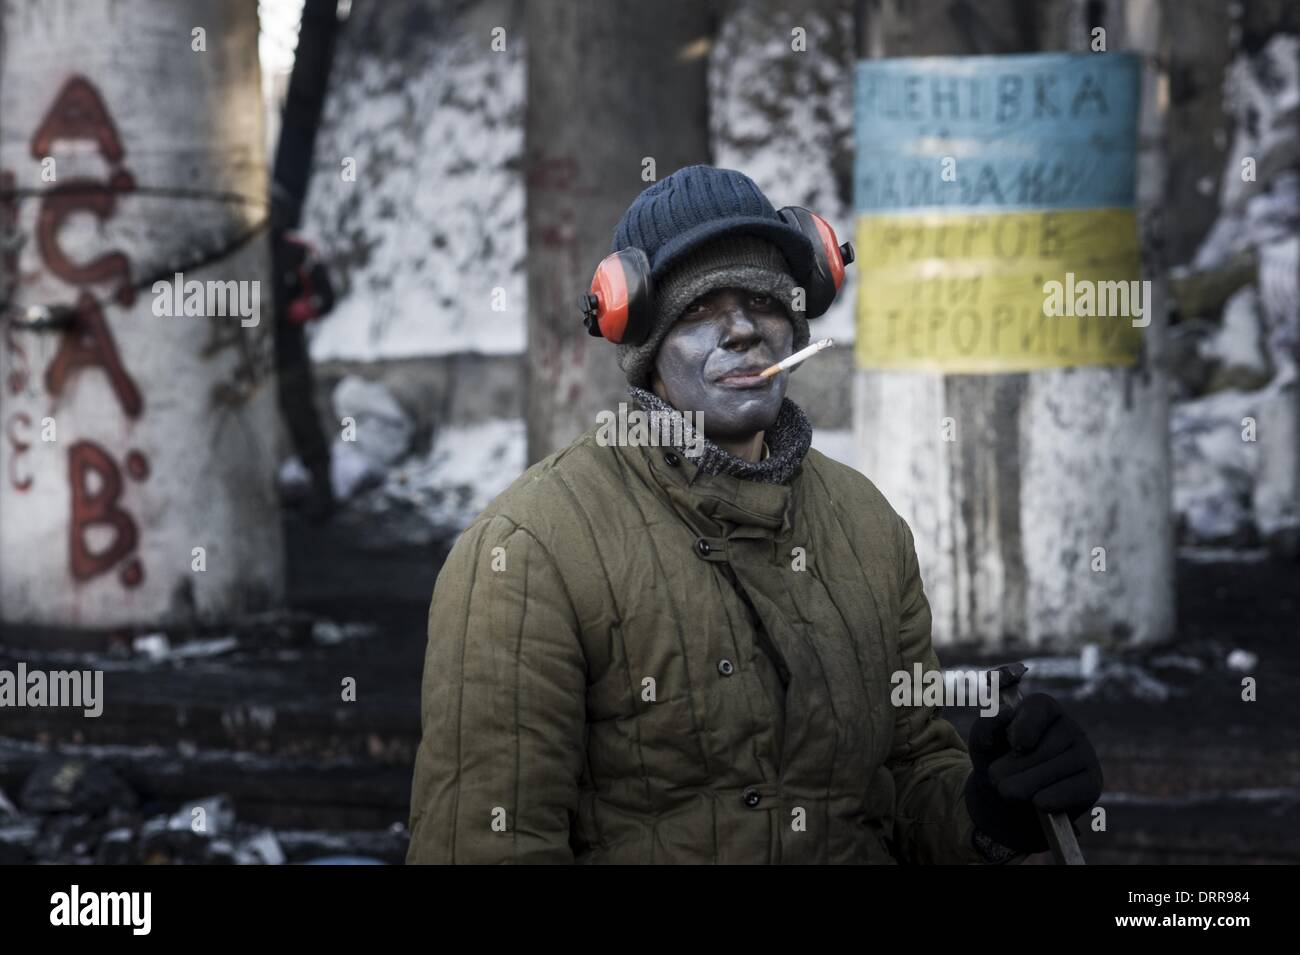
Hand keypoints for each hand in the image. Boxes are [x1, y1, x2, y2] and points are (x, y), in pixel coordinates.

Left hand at [963, 693, 1102, 853]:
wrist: (1009, 799)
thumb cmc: (998, 762)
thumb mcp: (982, 742)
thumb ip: (986, 724)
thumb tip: (1005, 714)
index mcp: (1043, 710)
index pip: (1039, 706)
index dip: (1025, 726)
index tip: (1015, 745)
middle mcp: (1070, 728)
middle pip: (1043, 746)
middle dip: (1013, 768)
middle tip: (996, 779)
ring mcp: (1085, 755)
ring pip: (1054, 770)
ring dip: (1024, 786)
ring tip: (1009, 792)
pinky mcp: (1092, 782)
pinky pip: (1071, 791)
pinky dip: (1049, 800)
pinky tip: (1037, 802)